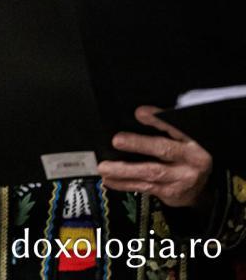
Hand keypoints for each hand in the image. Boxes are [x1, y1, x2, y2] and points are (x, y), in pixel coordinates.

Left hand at [98, 106, 212, 207]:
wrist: (200, 188)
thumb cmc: (185, 155)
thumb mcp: (183, 139)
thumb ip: (165, 127)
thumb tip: (137, 114)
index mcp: (194, 141)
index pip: (176, 127)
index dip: (158, 120)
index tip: (140, 113)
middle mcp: (191, 160)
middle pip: (163, 150)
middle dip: (138, 144)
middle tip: (117, 141)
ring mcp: (182, 179)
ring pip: (151, 173)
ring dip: (124, 170)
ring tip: (104, 167)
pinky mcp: (171, 192)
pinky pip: (144, 187)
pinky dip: (124, 183)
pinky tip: (109, 180)